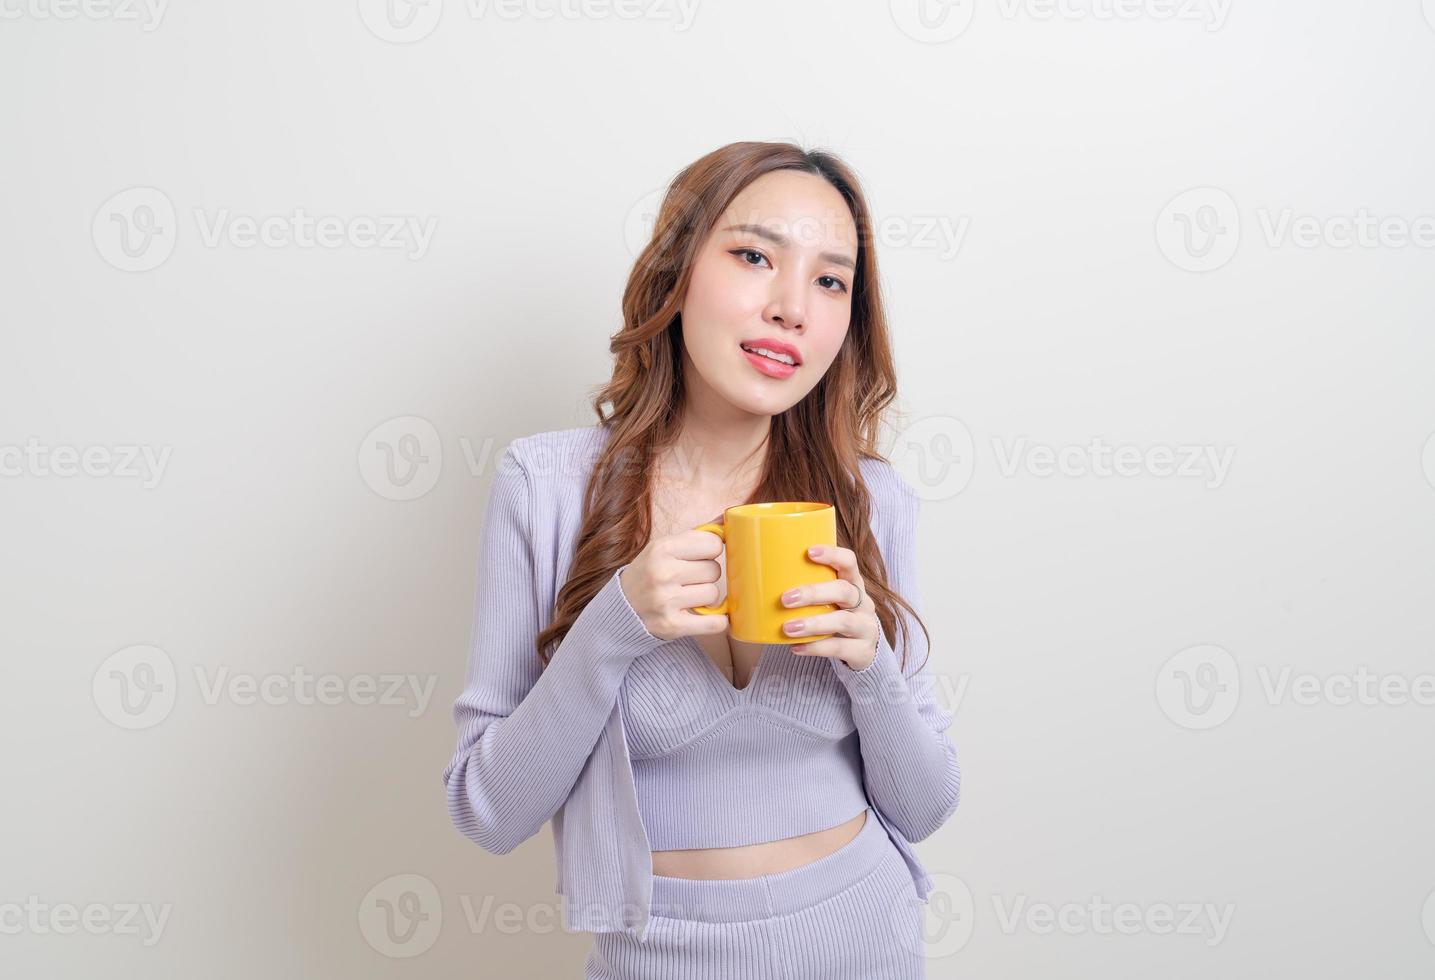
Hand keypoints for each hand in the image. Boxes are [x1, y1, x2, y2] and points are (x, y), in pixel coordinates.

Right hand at [618, 519, 729, 641]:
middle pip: (715, 570)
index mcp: (662, 548)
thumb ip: (696, 534)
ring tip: (689, 596)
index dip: (710, 551)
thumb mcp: (664, 547)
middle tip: (690, 579)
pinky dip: (716, 622)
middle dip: (707, 575)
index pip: (713, 543)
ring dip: (706, 597)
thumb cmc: (649, 574)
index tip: (700, 557)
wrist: (621, 608)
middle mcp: (663, 573)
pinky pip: (715, 623)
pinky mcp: (673, 626)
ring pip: (714, 594)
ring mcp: (666, 601)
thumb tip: (728, 517)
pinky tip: (705, 616)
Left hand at [780, 545, 880, 670]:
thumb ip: (801, 587)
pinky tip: (796, 647)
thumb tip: (748, 581)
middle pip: (844, 591)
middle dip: (814, 593)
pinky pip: (840, 648)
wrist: (861, 650)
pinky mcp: (863, 651)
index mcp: (853, 583)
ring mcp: (865, 627)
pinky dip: (817, 647)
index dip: (832, 555)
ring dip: (813, 623)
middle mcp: (863, 603)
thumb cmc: (834, 615)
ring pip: (843, 621)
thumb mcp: (826, 599)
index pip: (849, 562)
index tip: (809, 552)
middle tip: (786, 599)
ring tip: (788, 628)